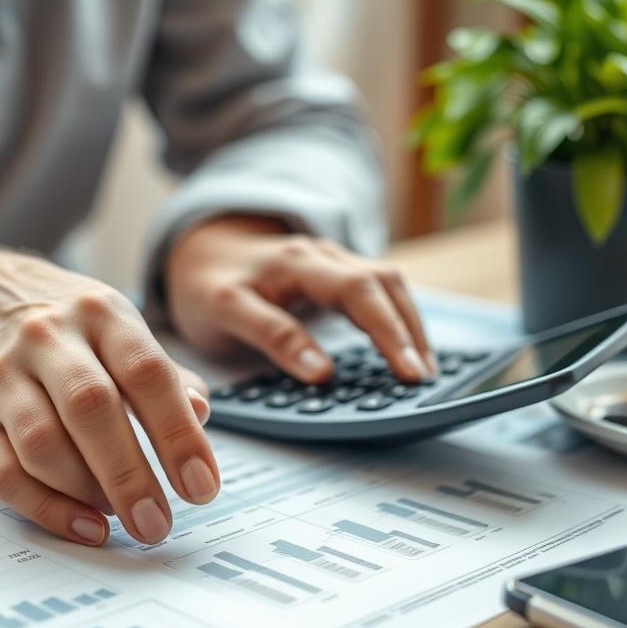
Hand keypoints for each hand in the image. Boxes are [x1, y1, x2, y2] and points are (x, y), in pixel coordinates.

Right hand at [0, 237, 219, 546]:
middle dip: (129, 475)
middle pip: (90, 408)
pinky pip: (5, 472)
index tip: (201, 486)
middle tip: (157, 523)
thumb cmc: (76, 330)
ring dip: (86, 491)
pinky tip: (84, 525)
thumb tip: (198, 416)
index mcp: (102, 315)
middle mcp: (50, 340)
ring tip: (121, 515)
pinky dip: (47, 508)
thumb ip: (169, 378)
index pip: (146, 373)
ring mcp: (6, 377)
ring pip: (41, 443)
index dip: (177, 433)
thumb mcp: (128, 332)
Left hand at [165, 216, 435, 383]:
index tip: (401, 373)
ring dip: (411, 324)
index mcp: (290, 262)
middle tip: (420, 379)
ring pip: (389, 282)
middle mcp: (319, 254)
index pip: (351, 292)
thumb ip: (271, 336)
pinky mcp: (342, 270)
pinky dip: (402, 318)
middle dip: (405, 331)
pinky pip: (384, 288)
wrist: (202, 248)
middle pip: (380, 283)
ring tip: (424, 370)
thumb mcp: (222, 312)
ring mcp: (334, 259)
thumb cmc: (210, 284)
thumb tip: (321, 373)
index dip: (383, 332)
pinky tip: (410, 349)